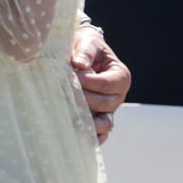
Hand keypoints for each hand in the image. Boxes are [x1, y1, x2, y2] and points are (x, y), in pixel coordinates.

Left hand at [70, 25, 129, 145]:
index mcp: (120, 76)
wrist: (81, 54)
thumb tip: (79, 64)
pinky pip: (100, 133)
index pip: (105, 84)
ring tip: (72, 122)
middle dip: (83, 100)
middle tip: (63, 95)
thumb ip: (85, 52)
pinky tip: (80, 140)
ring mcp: (109, 110)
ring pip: (105, 122)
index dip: (87, 83)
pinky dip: (93, 138)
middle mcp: (118, 96)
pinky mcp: (98, 119)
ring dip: (89, 123)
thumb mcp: (87, 42)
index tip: (69, 78)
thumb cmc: (85, 47)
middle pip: (104, 104)